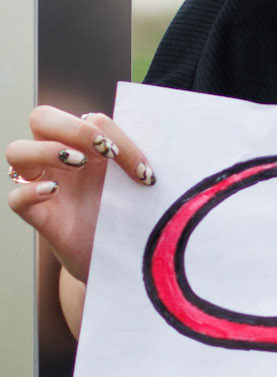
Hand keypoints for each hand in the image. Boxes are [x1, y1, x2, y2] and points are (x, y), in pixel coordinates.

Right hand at [6, 107, 153, 283]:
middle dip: (73, 127)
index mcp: (85, 145)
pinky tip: (54, 192)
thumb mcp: (136, 183)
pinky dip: (30, 191)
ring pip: (17, 150)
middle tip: (103, 151)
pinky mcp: (38, 217)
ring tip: (78, 164)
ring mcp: (44, 185)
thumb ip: (138, 158)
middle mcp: (58, 160)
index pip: (89, 119)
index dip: (116, 134)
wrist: (122, 258)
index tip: (143, 168)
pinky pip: (15, 198)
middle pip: (41, 118)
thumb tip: (160, 133)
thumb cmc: (128, 213)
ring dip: (46, 150)